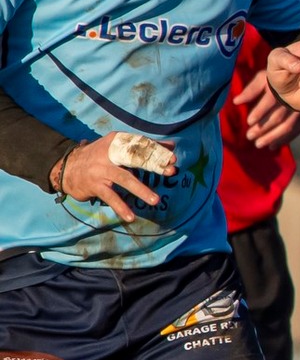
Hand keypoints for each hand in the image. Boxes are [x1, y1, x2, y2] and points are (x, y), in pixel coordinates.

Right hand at [50, 132, 173, 221]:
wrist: (65, 168)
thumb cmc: (98, 158)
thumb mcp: (118, 148)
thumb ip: (144, 148)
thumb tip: (172, 146)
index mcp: (117, 142)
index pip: (140, 144)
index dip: (157, 150)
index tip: (173, 159)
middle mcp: (109, 153)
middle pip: (135, 159)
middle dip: (154, 165)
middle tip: (171, 172)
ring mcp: (101, 170)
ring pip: (124, 179)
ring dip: (141, 190)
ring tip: (155, 200)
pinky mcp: (95, 185)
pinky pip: (110, 197)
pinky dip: (121, 207)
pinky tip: (130, 217)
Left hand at [235, 72, 299, 150]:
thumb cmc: (278, 76)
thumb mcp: (264, 77)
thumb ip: (251, 89)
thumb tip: (236, 101)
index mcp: (282, 88)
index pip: (270, 102)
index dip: (259, 112)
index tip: (249, 121)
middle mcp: (293, 99)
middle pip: (279, 117)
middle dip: (263, 128)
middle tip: (249, 136)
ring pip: (288, 126)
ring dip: (272, 137)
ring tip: (258, 144)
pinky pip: (297, 130)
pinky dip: (285, 139)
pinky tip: (273, 146)